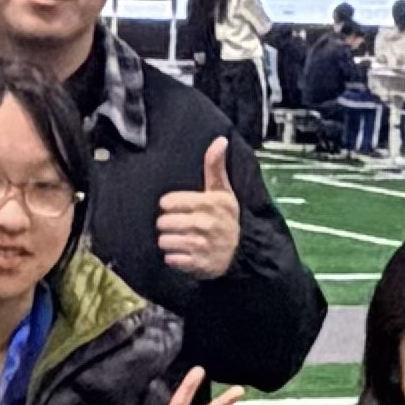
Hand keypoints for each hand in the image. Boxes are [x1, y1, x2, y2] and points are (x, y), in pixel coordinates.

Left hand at [155, 136, 242, 280]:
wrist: (241, 252)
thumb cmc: (225, 217)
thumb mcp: (223, 191)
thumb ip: (215, 166)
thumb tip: (221, 139)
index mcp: (207, 203)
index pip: (167, 202)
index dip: (170, 206)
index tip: (179, 209)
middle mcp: (204, 223)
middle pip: (163, 223)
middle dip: (167, 225)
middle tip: (180, 226)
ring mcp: (201, 245)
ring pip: (164, 241)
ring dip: (169, 242)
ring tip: (181, 240)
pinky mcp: (198, 264)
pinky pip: (171, 259)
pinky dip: (175, 258)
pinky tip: (185, 254)